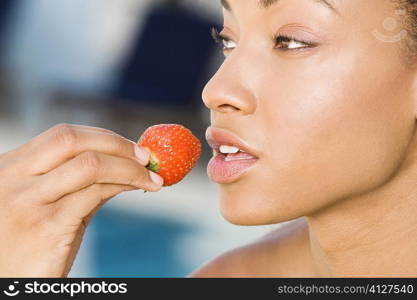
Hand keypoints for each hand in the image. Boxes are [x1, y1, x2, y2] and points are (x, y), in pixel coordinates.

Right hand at [0, 124, 163, 276]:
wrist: (10, 286)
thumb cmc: (29, 248)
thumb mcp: (47, 206)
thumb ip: (79, 184)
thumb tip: (124, 165)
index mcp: (11, 168)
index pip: (62, 135)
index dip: (103, 137)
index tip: (131, 147)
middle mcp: (12, 179)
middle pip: (71, 139)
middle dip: (117, 144)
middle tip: (146, 157)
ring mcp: (26, 202)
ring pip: (89, 165)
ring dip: (130, 168)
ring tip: (153, 178)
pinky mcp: (45, 227)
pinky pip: (94, 194)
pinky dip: (124, 185)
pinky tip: (140, 189)